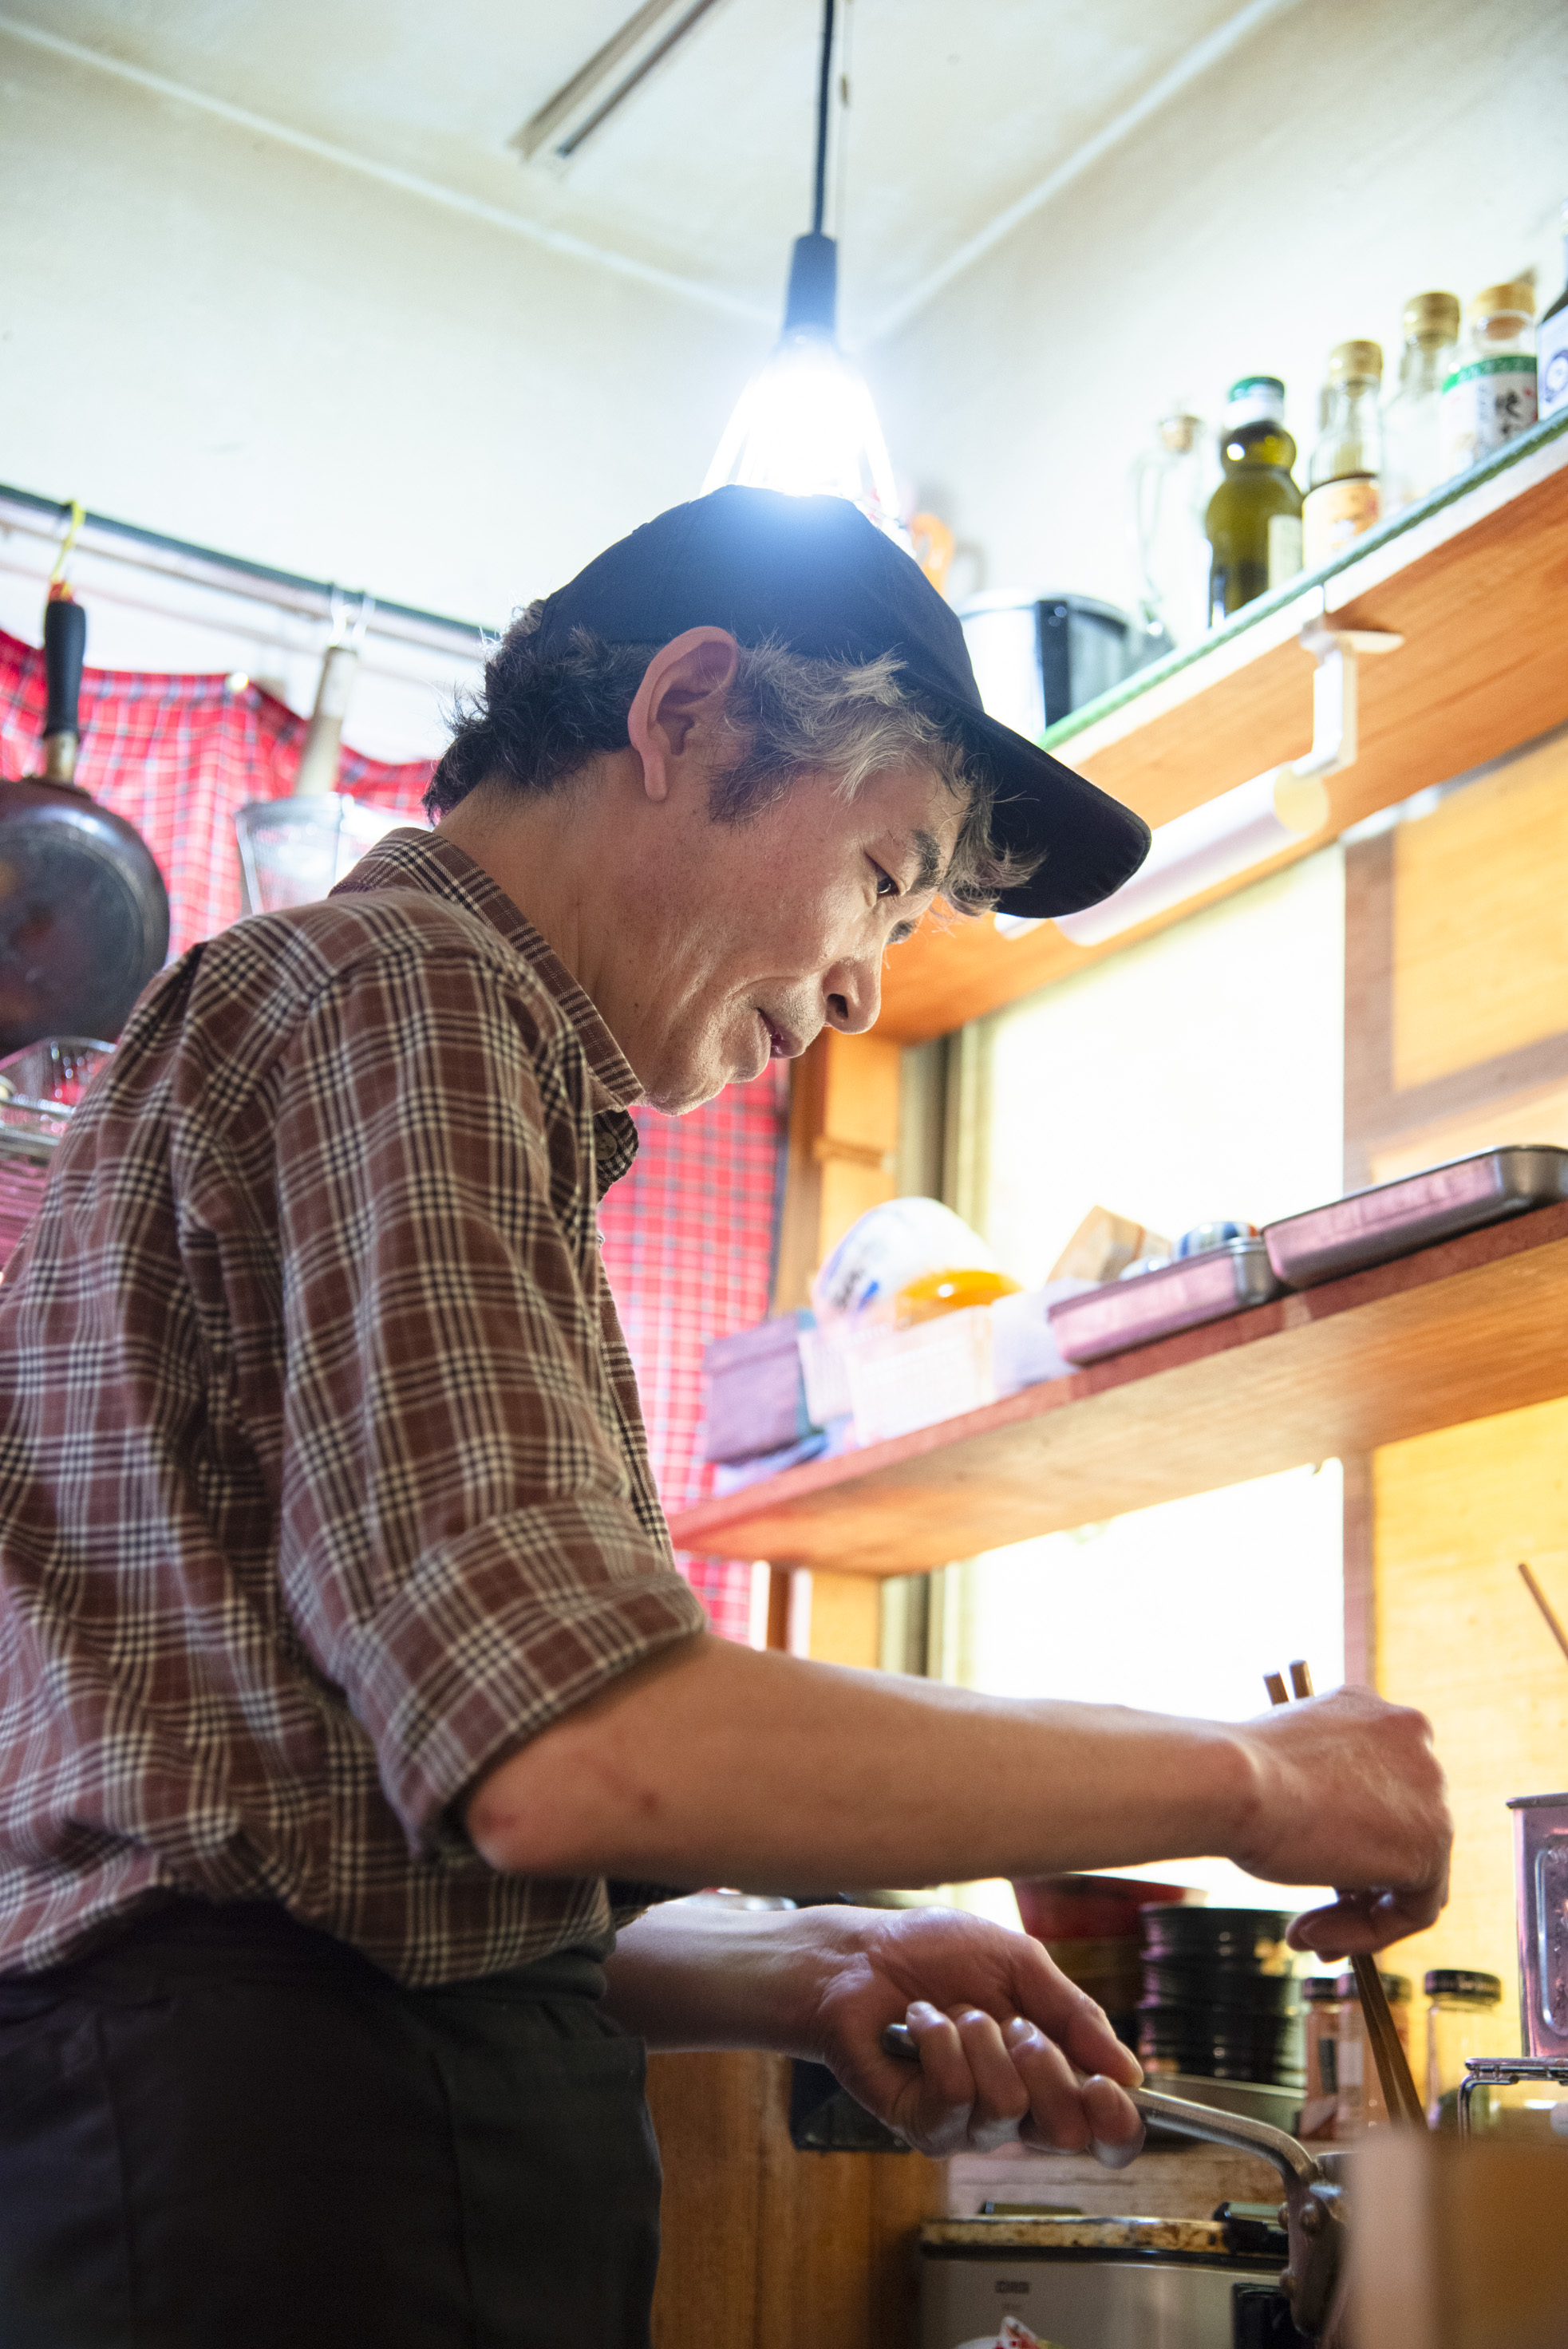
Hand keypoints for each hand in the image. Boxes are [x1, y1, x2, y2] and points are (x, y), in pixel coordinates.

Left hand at [803, 1904, 1144, 2163]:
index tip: (1109, 2086)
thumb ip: (1076, 2015)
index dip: (1119, 2124)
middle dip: (1048, 2065)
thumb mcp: (1020, 1964)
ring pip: (1009, 2108)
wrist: (862, 1953)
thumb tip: (1130, 2072)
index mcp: (1051, 2075)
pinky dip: (941, 2043)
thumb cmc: (937, 1954)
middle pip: (1069, 2134)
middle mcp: (1017, 2110)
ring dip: (983, 2040)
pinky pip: (955, 2098)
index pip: (1105, 2132)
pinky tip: (921, 2021)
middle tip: (1016, 2023)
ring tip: (955, 2011)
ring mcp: (968, 2124)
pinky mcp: (922, 2124)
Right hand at [1225, 1685, 1450, 1954]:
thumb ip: (1323, 1787)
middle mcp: (1412, 1737)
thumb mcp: (1286, 1765)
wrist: (1229, 1779)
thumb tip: (1330, 1836)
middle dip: (1357, 1881)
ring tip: (1307, 1936)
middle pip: (1402, 1830)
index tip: (1314, 1872)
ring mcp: (1430, 1788)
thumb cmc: (1232, 1774)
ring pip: (1411, 1874)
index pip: (1385, 1788)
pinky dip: (1368, 1933)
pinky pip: (1412, 1909)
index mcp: (1374, 1713)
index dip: (1351, 1839)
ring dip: (1358, 1913)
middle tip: (1312, 1917)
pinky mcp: (1430, 1842)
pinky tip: (1315, 1935)